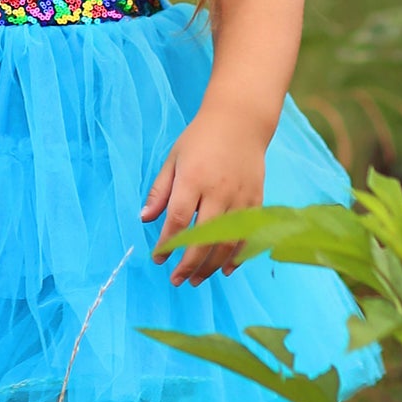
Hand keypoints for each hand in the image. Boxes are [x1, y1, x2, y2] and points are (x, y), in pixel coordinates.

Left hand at [141, 108, 267, 286]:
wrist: (240, 121)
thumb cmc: (200, 139)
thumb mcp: (173, 159)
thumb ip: (160, 190)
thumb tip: (145, 218)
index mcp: (193, 179)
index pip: (178, 220)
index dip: (167, 244)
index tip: (158, 258)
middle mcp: (218, 191)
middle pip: (203, 238)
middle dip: (188, 264)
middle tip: (177, 281)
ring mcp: (240, 197)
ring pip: (227, 242)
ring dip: (211, 266)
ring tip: (197, 280)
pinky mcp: (257, 200)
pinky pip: (248, 235)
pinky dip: (238, 256)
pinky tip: (225, 269)